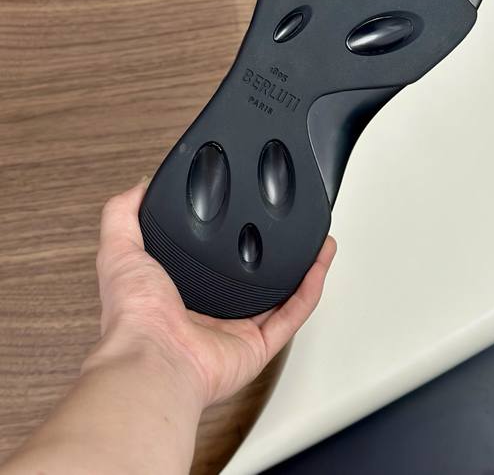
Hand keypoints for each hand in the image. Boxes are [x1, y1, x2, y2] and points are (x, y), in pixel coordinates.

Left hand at [93, 178, 336, 408]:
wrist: (153, 360)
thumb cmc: (134, 317)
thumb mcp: (118, 250)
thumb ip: (123, 214)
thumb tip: (138, 187)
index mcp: (176, 291)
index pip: (208, 259)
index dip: (229, 236)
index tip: (246, 211)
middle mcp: (207, 313)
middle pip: (249, 278)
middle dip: (272, 253)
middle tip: (290, 229)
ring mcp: (234, 330)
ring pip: (278, 296)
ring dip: (301, 268)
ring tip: (317, 242)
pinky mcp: (257, 346)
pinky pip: (292, 316)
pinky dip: (309, 291)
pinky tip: (319, 265)